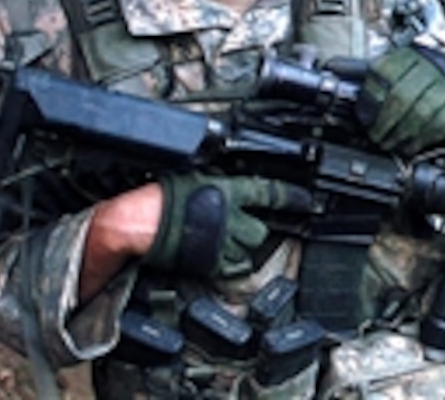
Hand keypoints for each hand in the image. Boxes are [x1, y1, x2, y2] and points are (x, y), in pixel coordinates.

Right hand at [144, 173, 310, 277]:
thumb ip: (220, 183)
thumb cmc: (160, 196)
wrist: (137, 221)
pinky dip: (226, 265)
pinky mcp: (212, 263)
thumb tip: (228, 183)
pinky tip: (214, 258)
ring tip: (219, 242)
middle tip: (235, 227)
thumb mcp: (197, 176)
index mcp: (230, 190)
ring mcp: (224, 242)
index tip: (307, 202)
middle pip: (260, 230)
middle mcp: (232, 216)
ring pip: (247, 250)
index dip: (291, 198)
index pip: (270, 193)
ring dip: (239, 248)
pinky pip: (230, 268)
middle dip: (252, 230)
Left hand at [355, 45, 444, 154]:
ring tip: (390, 144)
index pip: (383, 75)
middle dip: (384, 122)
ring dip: (401, 134)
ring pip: (420, 112)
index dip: (370, 100)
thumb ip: (362, 69)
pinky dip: (422, 139)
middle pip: (401, 97)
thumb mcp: (393, 64)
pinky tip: (410, 145)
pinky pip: (439, 124)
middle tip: (375, 136)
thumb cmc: (421, 70)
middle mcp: (427, 68)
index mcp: (406, 56)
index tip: (363, 117)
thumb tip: (331, 66)